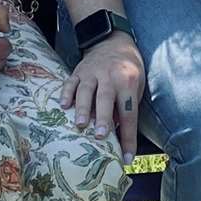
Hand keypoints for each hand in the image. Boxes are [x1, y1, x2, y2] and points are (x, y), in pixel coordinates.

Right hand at [62, 33, 144, 165]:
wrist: (114, 41)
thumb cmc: (128, 70)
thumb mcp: (136, 85)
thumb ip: (127, 107)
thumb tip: (117, 134)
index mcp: (128, 83)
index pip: (129, 114)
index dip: (128, 137)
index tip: (126, 158)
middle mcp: (110, 77)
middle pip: (106, 99)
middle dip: (103, 118)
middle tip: (101, 136)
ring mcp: (92, 73)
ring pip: (86, 91)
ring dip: (83, 108)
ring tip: (80, 124)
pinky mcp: (79, 70)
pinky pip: (71, 82)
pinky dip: (66, 93)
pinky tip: (63, 106)